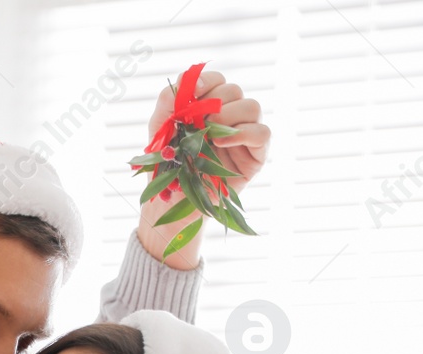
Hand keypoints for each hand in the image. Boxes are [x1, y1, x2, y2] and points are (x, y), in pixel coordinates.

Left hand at [138, 68, 269, 268]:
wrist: (171, 204)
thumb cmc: (166, 169)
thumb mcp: (159, 133)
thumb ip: (167, 103)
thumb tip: (183, 82)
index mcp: (207, 108)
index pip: (216, 80)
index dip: (206, 80)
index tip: (192, 94)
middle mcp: (229, 118)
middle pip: (234, 90)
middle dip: (214, 102)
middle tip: (198, 122)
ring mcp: (244, 135)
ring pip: (252, 106)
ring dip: (229, 115)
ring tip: (210, 134)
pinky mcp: (256, 155)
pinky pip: (263, 133)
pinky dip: (245, 133)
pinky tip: (223, 143)